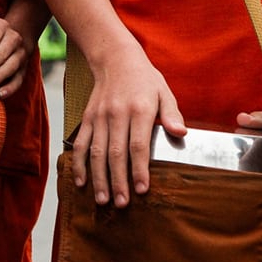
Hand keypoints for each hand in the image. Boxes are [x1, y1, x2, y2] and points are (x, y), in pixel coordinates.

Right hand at [72, 45, 184, 208]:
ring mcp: (99, 116)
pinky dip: (79, 164)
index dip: (139, 169)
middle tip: (122, 204)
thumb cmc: (145, 79)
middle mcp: (116, 114)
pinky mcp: (87, 118)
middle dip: (118, 181)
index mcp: (139, 109)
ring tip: (103, 200)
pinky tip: (82, 182)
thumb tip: (181, 133)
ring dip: (99, 178)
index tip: (141, 190)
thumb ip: (171, 114)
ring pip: (96, 152)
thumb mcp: (164, 92)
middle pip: (115, 153)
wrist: (115, 58)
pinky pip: (81, 144)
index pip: (138, 145)